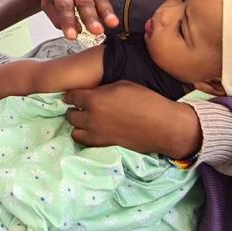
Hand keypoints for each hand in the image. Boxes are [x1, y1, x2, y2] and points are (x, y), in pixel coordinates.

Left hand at [42, 0, 134, 39]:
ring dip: (107, 10)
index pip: (64, 7)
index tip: (72, 36)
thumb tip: (75, 30)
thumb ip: (55, 16)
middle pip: (85, 3)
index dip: (68, 22)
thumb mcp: (46, 0)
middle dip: (91, 18)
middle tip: (97, 31)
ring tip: (113, 23)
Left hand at [64, 82, 202, 158]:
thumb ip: (102, 90)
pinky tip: (94, 131)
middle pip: (70, 115)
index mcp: (94, 100)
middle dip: (73, 110)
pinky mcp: (104, 145)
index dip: (71, 95)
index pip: (71, 97)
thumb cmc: (145, 100)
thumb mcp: (122, 85)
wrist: (161, 125)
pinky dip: (86, 136)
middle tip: (80, 107)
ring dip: (78, 125)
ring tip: (86, 120)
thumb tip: (95, 93)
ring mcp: (97, 134)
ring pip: (75, 132)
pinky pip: (86, 142)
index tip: (72, 95)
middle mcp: (91, 118)